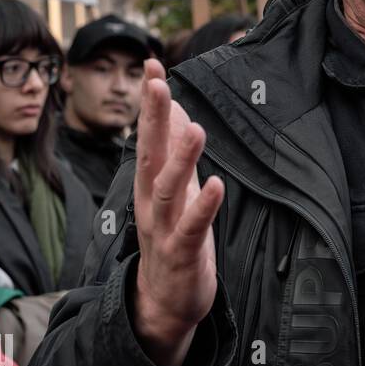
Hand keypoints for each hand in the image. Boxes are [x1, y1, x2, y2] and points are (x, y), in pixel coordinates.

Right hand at [133, 59, 224, 365]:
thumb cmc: (172, 238)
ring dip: (180, 158)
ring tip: (194, 127)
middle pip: (148, 154)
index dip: (151, 102)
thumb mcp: (174, 189)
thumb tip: (173, 109)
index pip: (149, 135)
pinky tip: (216, 183)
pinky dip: (203, 206)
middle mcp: (151, 201)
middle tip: (157, 82)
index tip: (154, 64)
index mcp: (150, 183)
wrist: (164, 301)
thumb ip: (173, 151)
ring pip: (167, 189)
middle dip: (151, 118)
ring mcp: (164, 228)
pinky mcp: (181, 253)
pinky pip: (192, 227)